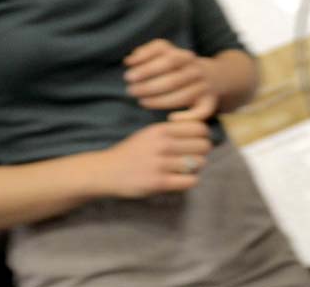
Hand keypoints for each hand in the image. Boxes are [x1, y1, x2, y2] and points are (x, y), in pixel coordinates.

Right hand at [91, 120, 212, 197]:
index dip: (203, 136)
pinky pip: (190, 181)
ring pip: (199, 163)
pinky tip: (180, 180)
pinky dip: (189, 181)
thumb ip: (172, 131)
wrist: (105, 171)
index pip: (200, 128)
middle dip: (201, 153)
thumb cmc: (132, 153)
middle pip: (204, 146)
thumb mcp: (149, 134)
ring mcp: (160, 163)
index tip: (196, 143)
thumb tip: (203, 134)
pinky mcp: (158, 182)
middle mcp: (162, 144)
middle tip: (192, 158)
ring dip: (195, 168)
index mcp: (161, 129)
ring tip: (184, 169)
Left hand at [125, 39, 218, 120]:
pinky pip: (202, 112)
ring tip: (142, 101)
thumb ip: (148, 52)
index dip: (147, 68)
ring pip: (183, 96)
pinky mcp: (209, 102)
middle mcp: (197, 70)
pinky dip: (187, 117)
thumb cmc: (179, 66)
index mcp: (186, 56)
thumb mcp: (167, 52)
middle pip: (173, 80)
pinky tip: (171, 118)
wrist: (213, 76)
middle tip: (131, 91)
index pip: (168, 59)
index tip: (128, 76)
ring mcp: (204, 86)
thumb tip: (129, 60)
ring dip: (160, 101)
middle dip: (148, 87)